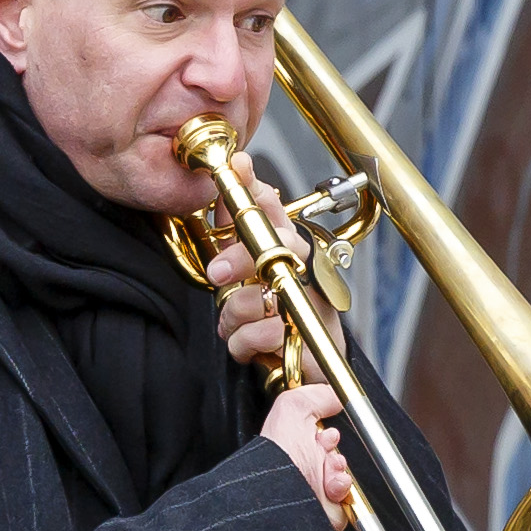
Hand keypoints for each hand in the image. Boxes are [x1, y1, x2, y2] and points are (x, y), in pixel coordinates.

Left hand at [201, 154, 293, 370]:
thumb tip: (236, 167)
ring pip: (265, 297)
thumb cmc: (274, 311)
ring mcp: (314, 305)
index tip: (237, 166)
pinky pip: (266, 335)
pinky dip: (243, 343)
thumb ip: (237, 223)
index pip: (274, 209)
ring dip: (235, 314)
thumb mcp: (246, 268)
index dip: (255, 187)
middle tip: (215, 273)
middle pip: (280, 247)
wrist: (304, 363)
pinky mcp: (313, 341)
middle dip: (240, 258)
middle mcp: (307, 270)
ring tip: (233, 324)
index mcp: (289, 248)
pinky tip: (245, 345)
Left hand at [261, 379, 352, 530]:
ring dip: (339, 468)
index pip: (317, 437)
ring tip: (328, 469)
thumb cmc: (282, 458)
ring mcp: (313, 491)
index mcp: (289, 448)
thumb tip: (335, 396)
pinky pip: (346, 494)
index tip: (324, 432)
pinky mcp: (326, 510)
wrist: (287, 499)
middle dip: (334, 450)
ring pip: (342, 474)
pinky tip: (330, 486)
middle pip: (333, 454)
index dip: (326, 432)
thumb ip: (315, 395)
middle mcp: (300, 470)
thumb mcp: (293, 407)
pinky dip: (341, 487)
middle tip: (325, 449)